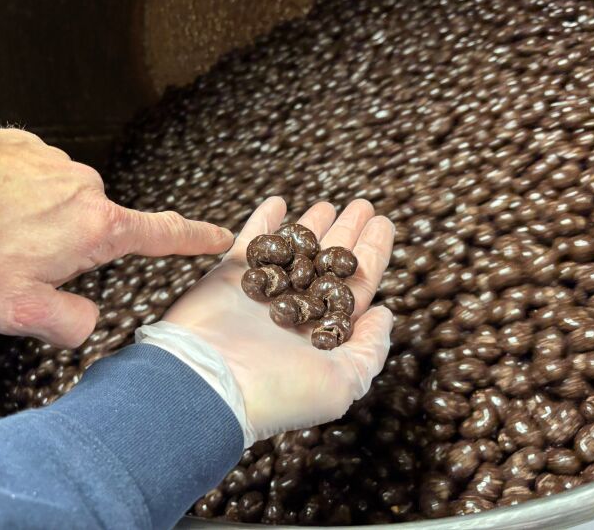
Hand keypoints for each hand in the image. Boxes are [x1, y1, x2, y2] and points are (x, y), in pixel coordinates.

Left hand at [0, 125, 232, 346]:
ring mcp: (53, 160)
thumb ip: (67, 323)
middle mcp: (83, 187)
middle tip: (15, 267)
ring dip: (36, 226)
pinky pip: (33, 181)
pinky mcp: (24, 145)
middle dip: (67, 253)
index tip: (222, 235)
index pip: (162, 233)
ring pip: (60, 207)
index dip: (197, 238)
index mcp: (94, 227)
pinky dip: (16, 200)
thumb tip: (90, 322)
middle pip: (96, 229)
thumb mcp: (14, 309)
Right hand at [138, 197, 394, 443]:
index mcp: (322, 334)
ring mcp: (261, 294)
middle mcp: (294, 313)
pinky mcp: (230, 278)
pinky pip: (250, 243)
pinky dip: (264, 221)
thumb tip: (384, 312)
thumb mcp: (343, 382)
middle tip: (361, 204)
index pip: (355, 285)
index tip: (383, 222)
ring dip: (310, 226)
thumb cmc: (277, 391)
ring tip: (327, 203)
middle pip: (327, 263)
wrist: (209, 385)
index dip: (372, 252)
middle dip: (345, 232)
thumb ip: (371, 348)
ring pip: (293, 251)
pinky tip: (278, 202)